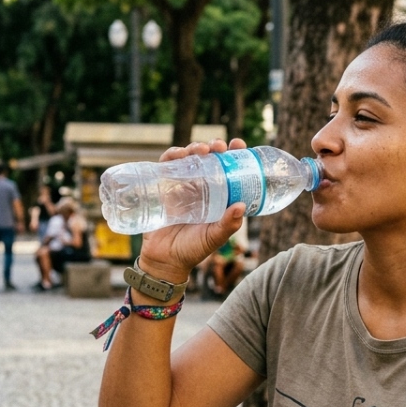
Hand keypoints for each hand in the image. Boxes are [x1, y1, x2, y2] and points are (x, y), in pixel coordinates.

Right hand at [138, 138, 248, 282]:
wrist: (165, 260)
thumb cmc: (192, 250)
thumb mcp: (214, 238)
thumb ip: (228, 225)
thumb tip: (242, 206)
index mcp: (217, 196)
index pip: (228, 170)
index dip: (234, 155)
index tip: (239, 145)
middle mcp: (201, 187)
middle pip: (209, 159)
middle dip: (214, 147)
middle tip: (219, 147)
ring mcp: (181, 186)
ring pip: (189, 158)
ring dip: (195, 148)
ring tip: (201, 150)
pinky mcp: (163, 187)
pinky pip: (166, 166)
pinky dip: (172, 155)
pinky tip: (179, 154)